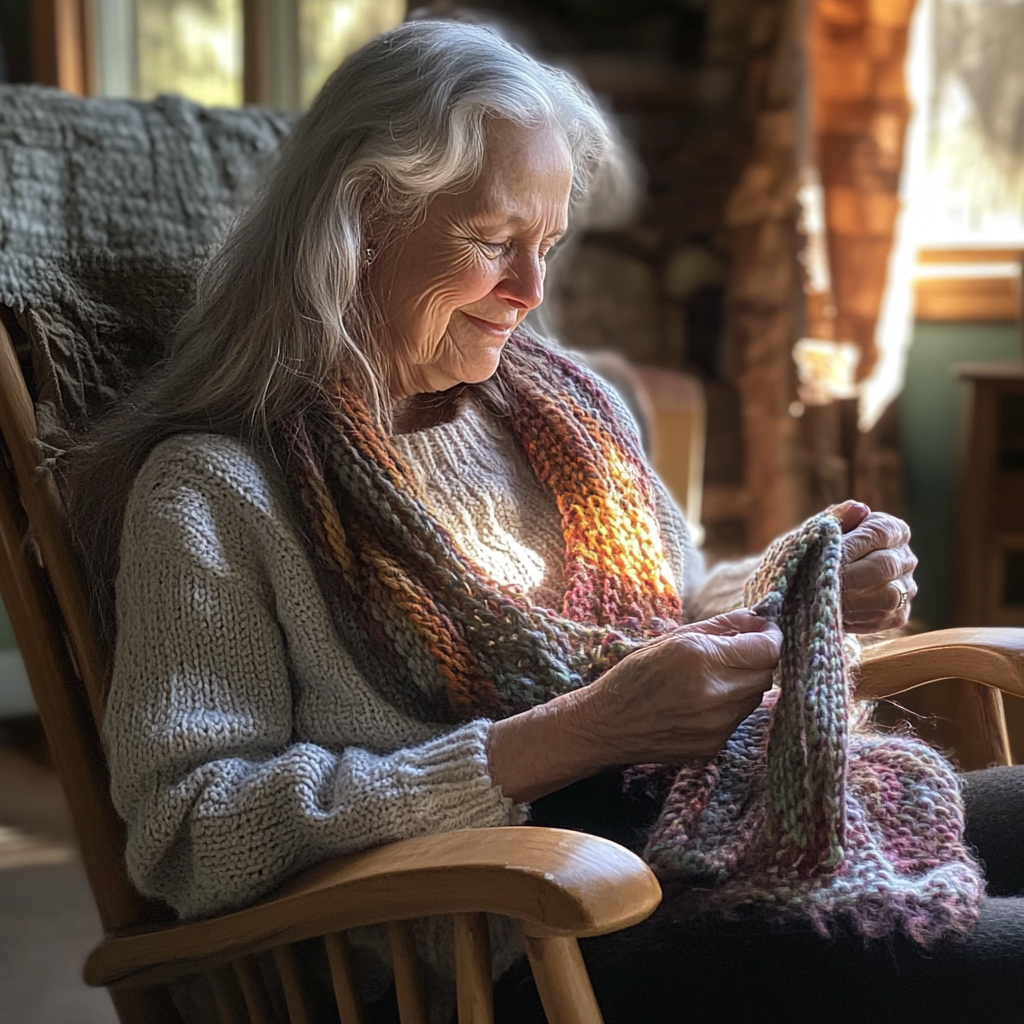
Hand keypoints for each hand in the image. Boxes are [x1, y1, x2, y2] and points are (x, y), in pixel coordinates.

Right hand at [573, 610, 781, 765]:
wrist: (607, 725)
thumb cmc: (634, 675)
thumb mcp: (673, 638)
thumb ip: (721, 626)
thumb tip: (758, 618)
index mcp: (702, 659)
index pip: (766, 649)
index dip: (771, 635)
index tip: (765, 629)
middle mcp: (714, 694)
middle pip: (766, 674)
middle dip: (757, 659)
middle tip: (736, 651)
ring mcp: (717, 725)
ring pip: (755, 697)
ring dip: (743, 683)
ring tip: (711, 678)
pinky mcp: (714, 746)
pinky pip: (738, 719)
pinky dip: (729, 706)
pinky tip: (700, 702)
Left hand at [831, 500, 917, 632]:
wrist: (814, 582)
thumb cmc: (819, 550)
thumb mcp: (821, 531)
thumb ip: (836, 518)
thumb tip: (858, 509)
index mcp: (892, 530)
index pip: (879, 533)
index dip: (853, 544)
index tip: (828, 554)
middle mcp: (905, 558)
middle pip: (885, 566)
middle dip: (850, 575)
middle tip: (824, 581)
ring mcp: (906, 588)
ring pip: (888, 596)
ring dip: (854, 599)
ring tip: (828, 598)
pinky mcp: (898, 615)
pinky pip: (882, 618)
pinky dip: (856, 617)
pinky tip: (836, 611)